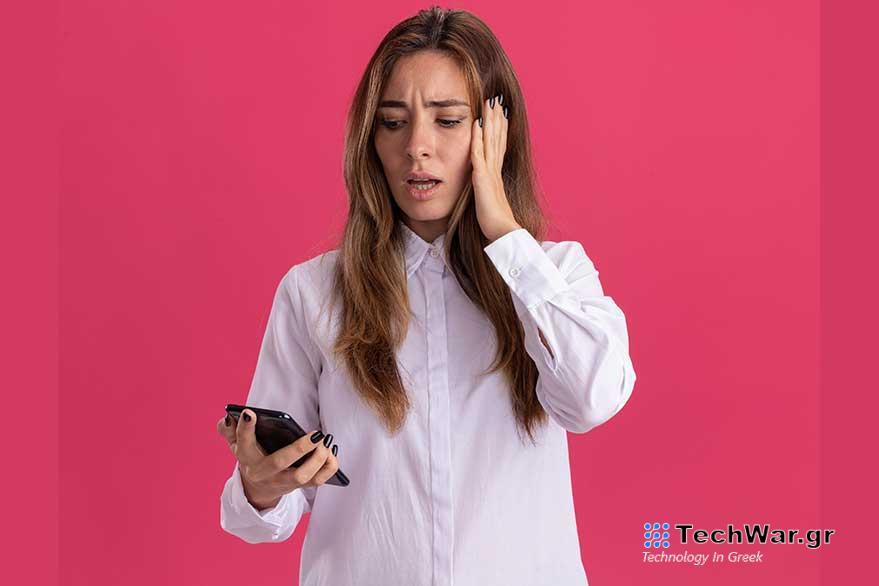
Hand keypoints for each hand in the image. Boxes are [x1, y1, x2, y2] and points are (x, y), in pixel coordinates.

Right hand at [216, 409, 339, 509]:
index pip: (243, 443)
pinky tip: (331, 451)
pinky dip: (329, 467)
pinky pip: (318, 480)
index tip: (249, 413)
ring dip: (317, 460)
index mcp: (247, 458)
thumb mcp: (236, 444)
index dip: (245, 429)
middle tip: (316, 434)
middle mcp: (265, 472)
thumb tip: (228, 417)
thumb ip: (229, 430)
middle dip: (299, 449)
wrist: (258, 488)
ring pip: (302, 476)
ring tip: (325, 441)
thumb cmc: (251, 457)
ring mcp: (283, 481)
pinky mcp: (299, 486)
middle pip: (279, 463)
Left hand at [470, 93, 521, 242]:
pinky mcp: (483, 178)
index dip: (500, 129)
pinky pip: (479, 154)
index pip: (499, 146)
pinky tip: (476, 124)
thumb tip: (485, 187)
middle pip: (497, 138)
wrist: (502, 231)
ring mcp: (490, 172)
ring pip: (491, 141)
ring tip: (490, 104)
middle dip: (497, 118)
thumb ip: (487, 190)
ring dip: (490, 121)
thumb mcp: (489, 200)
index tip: (500, 113)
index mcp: (496, 174)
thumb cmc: (494, 221)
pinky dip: (478, 138)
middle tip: (496, 100)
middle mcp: (495, 169)